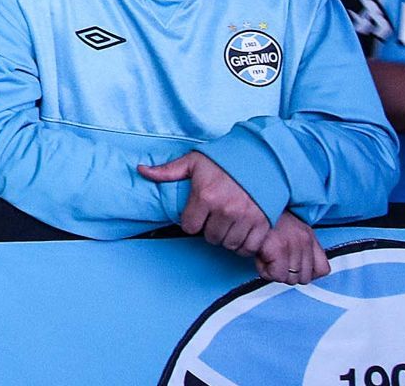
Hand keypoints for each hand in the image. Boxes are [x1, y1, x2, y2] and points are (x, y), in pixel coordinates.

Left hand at [139, 151, 270, 255]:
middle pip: (210, 237)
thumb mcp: (194, 161)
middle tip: (214, 219)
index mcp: (204, 196)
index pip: (189, 226)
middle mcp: (225, 210)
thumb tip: (141, 170)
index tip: (197, 215)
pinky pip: (249, 247)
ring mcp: (246, 218)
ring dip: (226, 238)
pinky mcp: (263, 224)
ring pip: (229, 244)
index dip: (191, 221)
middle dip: (209, 230)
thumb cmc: (226, 159)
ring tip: (227, 225)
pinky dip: (245, 245)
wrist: (263, 158)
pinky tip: (242, 233)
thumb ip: (168, 171)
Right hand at [254, 210, 328, 284]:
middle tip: (274, 261)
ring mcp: (293, 245)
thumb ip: (298, 248)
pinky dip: (266, 271)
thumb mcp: (289, 229)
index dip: (307, 273)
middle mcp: (304, 241)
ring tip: (266, 257)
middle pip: (304, 278)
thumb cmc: (265, 218)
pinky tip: (260, 258)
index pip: (323, 269)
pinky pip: (276, 275)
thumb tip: (294, 269)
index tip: (294, 268)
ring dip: (275, 272)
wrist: (251, 203)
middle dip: (287, 274)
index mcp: (309, 237)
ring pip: (290, 279)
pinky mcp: (278, 249)